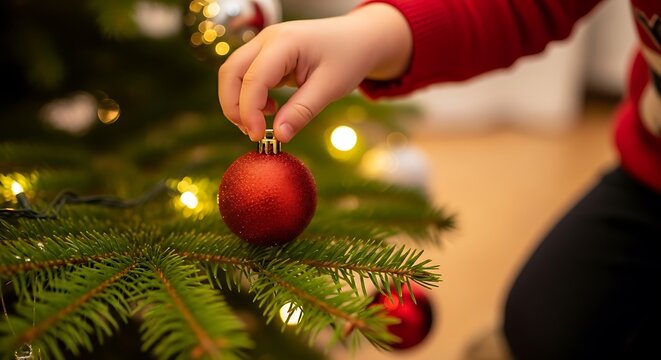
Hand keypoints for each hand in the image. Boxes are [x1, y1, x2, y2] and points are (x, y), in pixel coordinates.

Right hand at [217, 3, 411, 141]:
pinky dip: (249, 96)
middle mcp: (268, 39)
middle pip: (231, 72)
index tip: (259, 137)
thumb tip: (279, 136)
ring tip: (261, 124)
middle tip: (253, 133)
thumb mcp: (330, 87)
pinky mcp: (266, 55)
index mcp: (285, 42)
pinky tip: (270, 109)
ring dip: (238, 102)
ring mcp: (264, 45)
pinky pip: (246, 75)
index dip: (250, 111)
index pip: (254, 78)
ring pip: (233, 73)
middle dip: (234, 106)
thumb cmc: (349, 58)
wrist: (359, 38)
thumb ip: (302, 111)